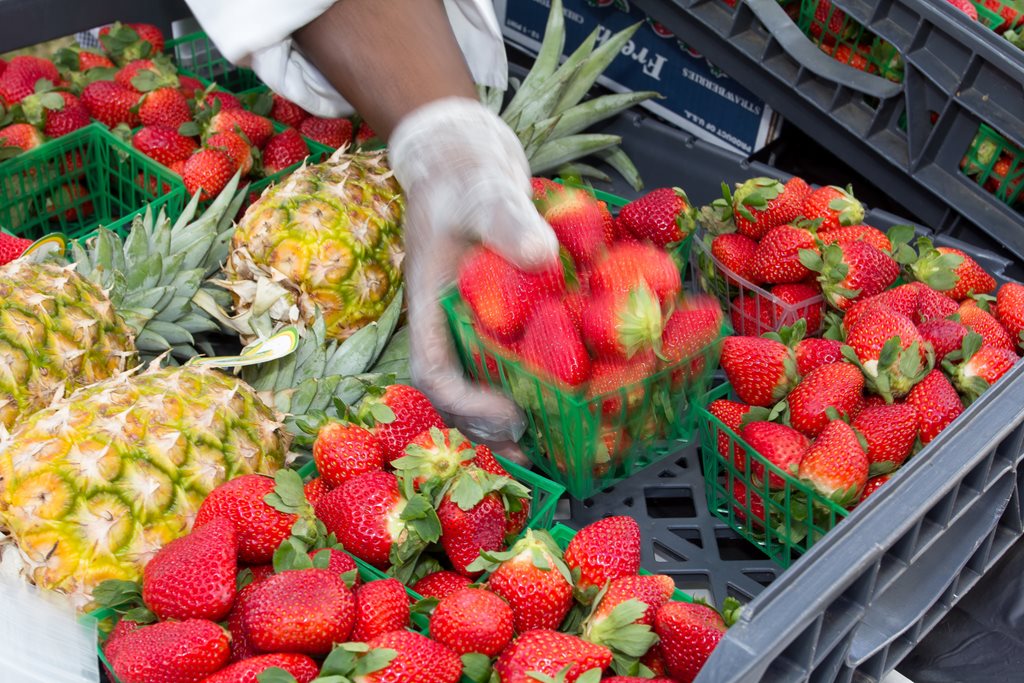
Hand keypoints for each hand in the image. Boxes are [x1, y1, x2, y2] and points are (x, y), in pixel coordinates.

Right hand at [389, 97, 558, 450]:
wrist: (465, 156)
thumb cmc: (461, 173)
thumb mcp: (483, 191)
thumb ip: (506, 220)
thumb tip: (543, 255)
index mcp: (430, 306)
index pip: (433, 371)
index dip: (465, 404)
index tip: (509, 414)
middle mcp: (450, 324)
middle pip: (460, 394)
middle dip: (493, 429)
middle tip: (536, 451)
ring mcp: (474, 322)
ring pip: (486, 384)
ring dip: (515, 417)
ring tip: (553, 444)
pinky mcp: (503, 314)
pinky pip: (515, 358)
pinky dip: (539, 381)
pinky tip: (575, 394)